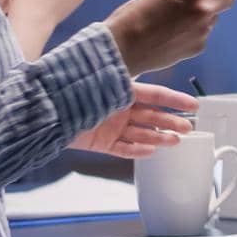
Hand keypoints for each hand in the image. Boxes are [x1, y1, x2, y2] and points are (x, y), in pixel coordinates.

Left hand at [69, 82, 197, 159]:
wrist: (43, 113)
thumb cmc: (71, 93)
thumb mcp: (101, 85)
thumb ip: (122, 88)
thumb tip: (143, 88)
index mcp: (121, 91)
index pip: (155, 95)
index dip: (175, 100)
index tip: (193, 105)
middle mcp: (118, 109)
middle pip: (151, 116)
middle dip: (171, 122)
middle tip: (188, 128)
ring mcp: (110, 127)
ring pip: (141, 133)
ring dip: (158, 137)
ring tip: (174, 142)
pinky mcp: (100, 143)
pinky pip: (122, 148)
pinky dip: (136, 151)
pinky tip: (150, 151)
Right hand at [104, 0, 236, 74]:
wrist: (121, 49)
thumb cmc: (134, 16)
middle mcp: (203, 7)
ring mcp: (203, 29)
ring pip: (214, 16)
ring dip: (203, 15)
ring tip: (175, 21)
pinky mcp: (199, 46)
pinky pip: (204, 33)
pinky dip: (194, 33)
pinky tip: (172, 35)